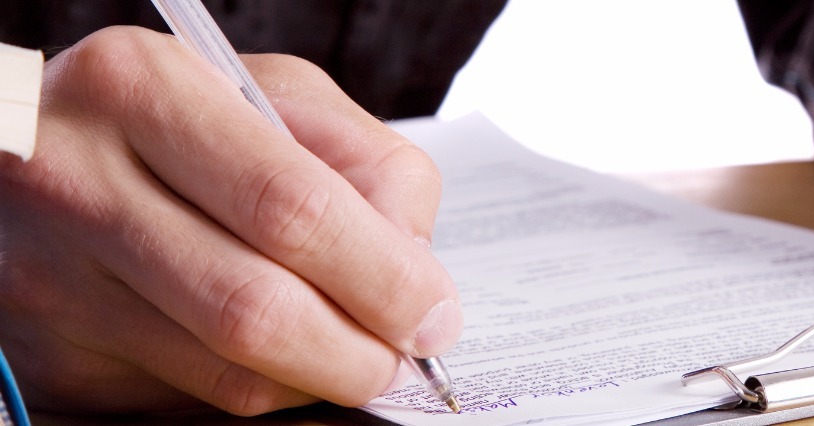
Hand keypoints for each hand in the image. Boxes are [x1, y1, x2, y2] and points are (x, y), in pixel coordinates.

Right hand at [0, 26, 461, 413]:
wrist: (35, 148)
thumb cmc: (179, 116)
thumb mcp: (276, 96)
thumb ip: (366, 165)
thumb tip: (416, 277)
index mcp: (143, 90)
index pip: (291, 208)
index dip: (382, 277)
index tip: (432, 313)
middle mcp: (76, 182)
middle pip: (254, 309)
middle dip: (356, 352)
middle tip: (399, 356)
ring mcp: (49, 278)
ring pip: (224, 372)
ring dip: (315, 378)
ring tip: (348, 351)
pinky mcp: (48, 356)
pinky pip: (187, 398)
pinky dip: (258, 387)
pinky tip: (275, 353)